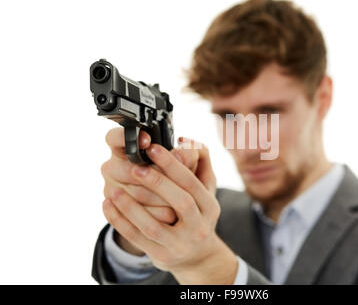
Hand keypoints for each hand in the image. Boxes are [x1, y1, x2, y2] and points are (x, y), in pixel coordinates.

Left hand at [102, 139, 238, 283]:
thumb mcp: (204, 187)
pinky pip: (137, 238)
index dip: (173, 165)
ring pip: (153, 226)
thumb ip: (198, 160)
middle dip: (157, 182)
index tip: (154, 148)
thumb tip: (184, 141)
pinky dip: (120, 222)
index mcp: (210, 206)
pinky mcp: (161, 256)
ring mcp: (180, 244)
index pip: (193, 183)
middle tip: (136, 167)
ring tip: (113, 190)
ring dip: (131, 207)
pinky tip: (107, 205)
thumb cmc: (196, 212)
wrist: (197, 255)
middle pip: (181, 203)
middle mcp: (199, 227)